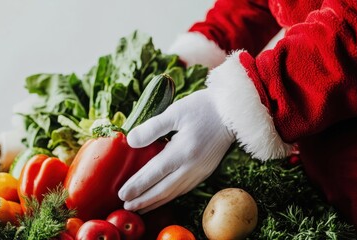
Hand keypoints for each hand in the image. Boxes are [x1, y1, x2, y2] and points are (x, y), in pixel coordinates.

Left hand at [118, 89, 234, 212]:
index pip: (154, 173)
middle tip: (126, 207)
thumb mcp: (175, 112)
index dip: (137, 185)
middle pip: (163, 189)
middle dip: (143, 200)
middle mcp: (192, 166)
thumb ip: (152, 128)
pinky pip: (184, 189)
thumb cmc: (202, 108)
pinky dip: (170, 197)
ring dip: (155, 202)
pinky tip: (161, 199)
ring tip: (140, 208)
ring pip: (174, 193)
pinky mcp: (206, 171)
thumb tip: (131, 141)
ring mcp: (200, 171)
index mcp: (183, 151)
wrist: (233, 112)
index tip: (122, 194)